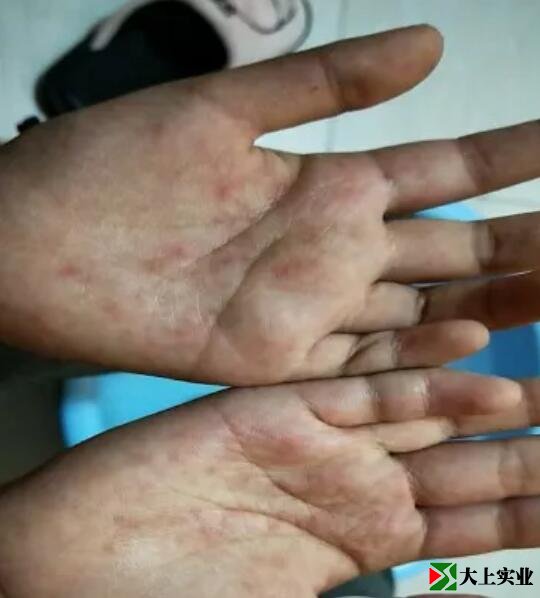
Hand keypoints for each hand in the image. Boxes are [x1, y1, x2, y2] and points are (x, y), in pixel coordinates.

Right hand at [0, 368, 530, 597]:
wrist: (78, 566)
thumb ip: (359, 596)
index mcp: (359, 544)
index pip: (471, 527)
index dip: (530, 515)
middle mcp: (351, 484)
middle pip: (465, 467)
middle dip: (530, 456)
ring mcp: (322, 441)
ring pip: (426, 414)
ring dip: (492, 404)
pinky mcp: (283, 406)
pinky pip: (363, 386)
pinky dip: (419, 374)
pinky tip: (473, 356)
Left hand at [1, 25, 539, 383]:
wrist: (39, 247)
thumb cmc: (111, 170)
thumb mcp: (223, 109)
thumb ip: (325, 81)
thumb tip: (431, 44)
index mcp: (325, 182)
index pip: (443, 169)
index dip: (508, 159)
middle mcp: (331, 247)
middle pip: (448, 246)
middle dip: (518, 243)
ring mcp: (308, 304)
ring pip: (419, 306)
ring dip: (487, 302)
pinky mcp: (276, 356)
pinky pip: (363, 356)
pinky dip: (419, 352)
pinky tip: (475, 342)